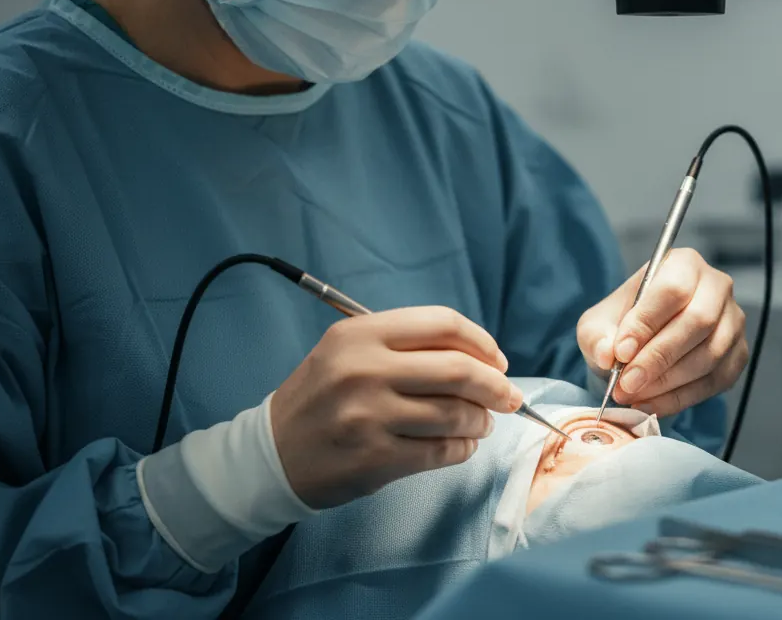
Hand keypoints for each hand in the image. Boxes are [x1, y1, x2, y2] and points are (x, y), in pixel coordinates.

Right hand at [270, 307, 523, 509]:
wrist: (272, 453)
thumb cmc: (322, 397)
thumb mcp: (349, 352)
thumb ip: (406, 347)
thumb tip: (481, 359)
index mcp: (360, 334)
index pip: (441, 324)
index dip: (481, 342)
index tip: (498, 360)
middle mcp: (364, 370)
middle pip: (458, 370)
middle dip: (495, 386)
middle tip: (509, 397)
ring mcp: (369, 416)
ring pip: (455, 414)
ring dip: (480, 421)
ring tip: (482, 423)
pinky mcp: (375, 458)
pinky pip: (441, 451)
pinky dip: (462, 449)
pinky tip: (462, 445)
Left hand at [578, 249, 747, 416]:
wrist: (642, 343)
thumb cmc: (622, 325)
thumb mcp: (597, 325)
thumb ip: (597, 337)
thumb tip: (608, 355)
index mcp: (683, 264)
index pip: (672, 289)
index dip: (646, 323)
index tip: (620, 352)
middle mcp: (716, 287)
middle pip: (698, 321)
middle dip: (659, 358)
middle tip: (627, 383)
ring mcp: (733, 321)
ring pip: (710, 355)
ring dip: (668, 382)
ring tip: (634, 396)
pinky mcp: (738, 354)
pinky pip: (716, 380)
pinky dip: (681, 398)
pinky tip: (652, 405)